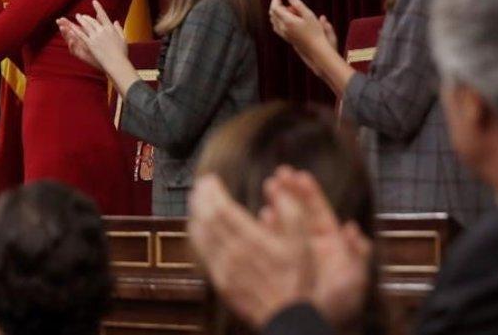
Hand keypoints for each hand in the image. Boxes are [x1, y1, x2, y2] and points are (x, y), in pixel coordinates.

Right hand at [56, 17, 101, 69]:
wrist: (110, 62)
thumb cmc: (106, 49)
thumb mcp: (102, 34)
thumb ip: (98, 24)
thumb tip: (99, 14)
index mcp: (84, 37)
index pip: (74, 29)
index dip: (67, 23)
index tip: (61, 18)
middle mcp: (80, 43)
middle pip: (69, 34)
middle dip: (63, 27)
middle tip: (58, 21)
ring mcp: (80, 50)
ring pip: (70, 41)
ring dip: (66, 35)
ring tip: (62, 28)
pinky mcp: (82, 56)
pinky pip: (74, 51)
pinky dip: (72, 46)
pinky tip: (71, 40)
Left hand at [72, 0, 128, 70]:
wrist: (117, 62)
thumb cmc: (122, 53)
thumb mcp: (123, 39)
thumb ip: (119, 29)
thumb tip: (116, 21)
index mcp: (111, 28)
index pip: (103, 15)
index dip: (98, 8)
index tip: (94, 2)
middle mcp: (102, 30)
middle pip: (93, 21)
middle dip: (87, 17)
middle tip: (82, 15)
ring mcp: (95, 37)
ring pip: (86, 26)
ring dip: (81, 20)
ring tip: (77, 17)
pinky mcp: (90, 44)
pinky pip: (81, 35)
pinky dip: (76, 30)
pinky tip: (71, 27)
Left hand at [187, 174, 311, 328]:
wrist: (286, 318)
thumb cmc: (296, 279)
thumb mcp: (303, 242)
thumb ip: (291, 212)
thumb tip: (276, 188)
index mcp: (252, 239)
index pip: (221, 208)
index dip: (212, 191)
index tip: (210, 179)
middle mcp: (233, 252)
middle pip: (207, 218)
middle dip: (201, 198)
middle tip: (200, 185)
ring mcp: (223, 267)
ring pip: (200, 234)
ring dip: (195, 213)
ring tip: (195, 200)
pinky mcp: (219, 280)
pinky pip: (201, 252)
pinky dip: (196, 235)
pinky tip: (197, 227)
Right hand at [263, 168, 371, 326]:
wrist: (314, 322)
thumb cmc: (339, 305)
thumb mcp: (354, 278)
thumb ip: (357, 253)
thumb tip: (353, 228)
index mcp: (329, 243)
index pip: (317, 211)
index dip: (308, 192)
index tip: (298, 174)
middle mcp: (311, 244)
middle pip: (298, 211)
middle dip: (289, 191)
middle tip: (278, 174)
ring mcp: (294, 252)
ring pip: (284, 221)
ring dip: (277, 203)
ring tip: (268, 186)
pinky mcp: (280, 261)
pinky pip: (272, 239)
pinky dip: (267, 226)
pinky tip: (263, 215)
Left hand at [269, 0, 332, 65]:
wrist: (316, 49)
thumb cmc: (315, 31)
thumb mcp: (309, 15)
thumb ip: (298, 5)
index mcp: (287, 21)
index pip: (275, 7)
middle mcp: (282, 28)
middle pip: (272, 12)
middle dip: (278, 4)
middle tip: (290, 2)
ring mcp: (283, 33)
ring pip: (273, 19)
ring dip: (279, 11)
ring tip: (293, 11)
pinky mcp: (285, 37)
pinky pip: (276, 26)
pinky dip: (279, 19)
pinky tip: (288, 18)